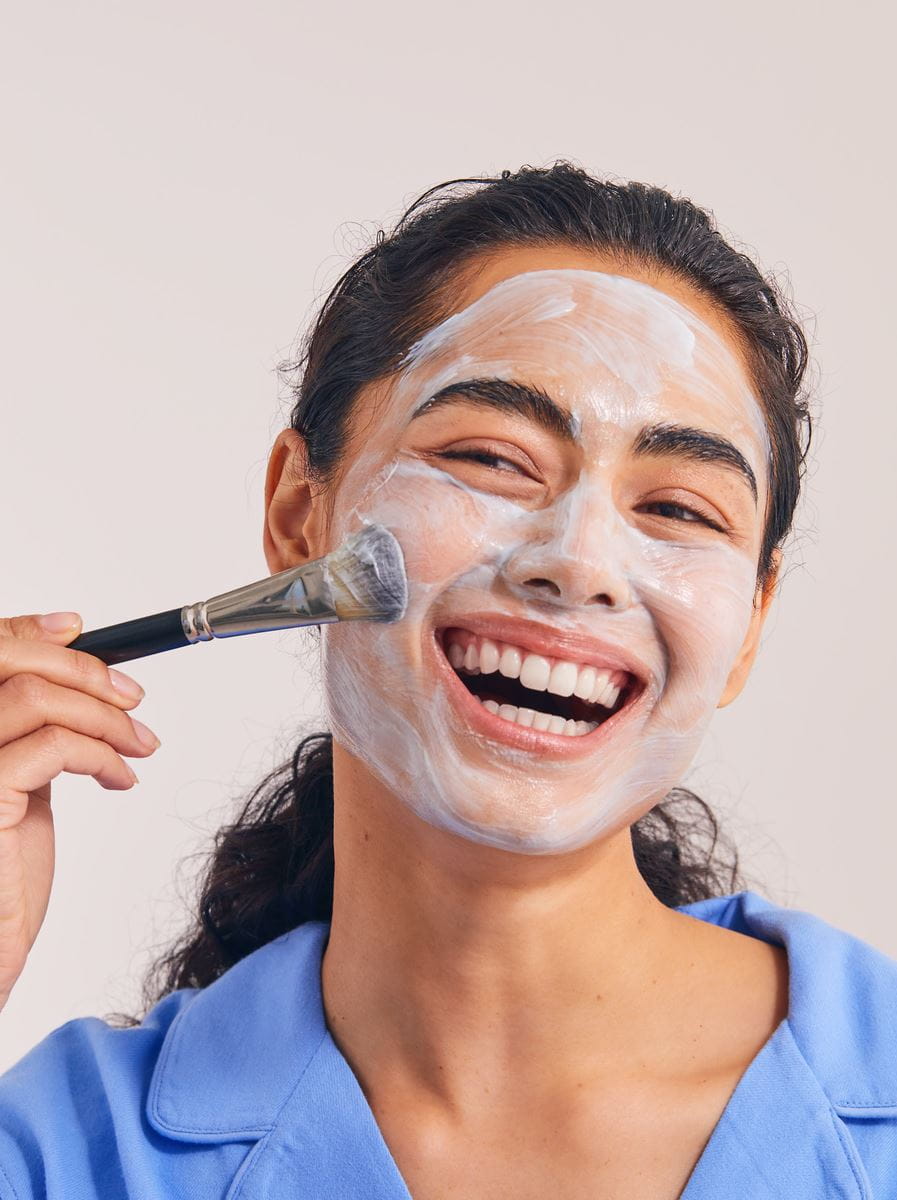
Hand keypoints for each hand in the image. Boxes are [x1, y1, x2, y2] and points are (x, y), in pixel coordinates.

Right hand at [0, 613, 159, 1010]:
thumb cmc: (1, 878)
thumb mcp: (18, 786)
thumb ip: (29, 735)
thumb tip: (75, 689)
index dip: (28, 632)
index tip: (80, 631)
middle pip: (5, 660)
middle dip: (82, 669)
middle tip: (132, 697)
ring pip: (37, 696)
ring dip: (106, 716)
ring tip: (140, 746)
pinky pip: (55, 746)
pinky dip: (103, 753)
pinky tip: (122, 778)